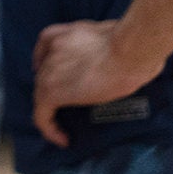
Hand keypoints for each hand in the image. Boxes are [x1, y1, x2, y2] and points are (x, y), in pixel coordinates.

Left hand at [31, 19, 163, 147]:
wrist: (128, 51)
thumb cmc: (130, 44)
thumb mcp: (106, 36)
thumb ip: (97, 46)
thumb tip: (112, 58)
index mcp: (63, 33)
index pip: (45, 47)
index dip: (47, 62)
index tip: (58, 75)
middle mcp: (51, 50)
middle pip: (44, 73)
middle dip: (54, 88)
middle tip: (68, 105)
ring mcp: (49, 71)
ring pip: (41, 95)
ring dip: (50, 111)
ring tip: (62, 128)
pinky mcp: (52, 92)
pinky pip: (42, 115)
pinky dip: (49, 129)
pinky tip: (62, 139)